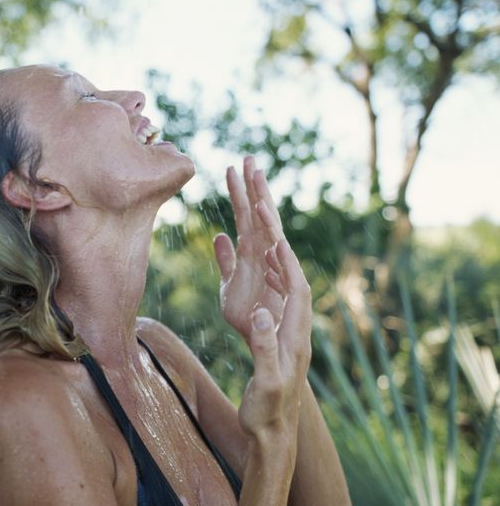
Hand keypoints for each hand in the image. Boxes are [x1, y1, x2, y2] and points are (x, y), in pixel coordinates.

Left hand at [213, 157, 289, 345]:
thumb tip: (220, 235)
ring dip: (266, 210)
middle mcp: (267, 256)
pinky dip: (278, 248)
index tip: (232, 166)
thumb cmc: (249, 318)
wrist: (264, 347)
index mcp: (253, 253)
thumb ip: (226, 262)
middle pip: (261, 216)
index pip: (245, 216)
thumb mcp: (229, 287)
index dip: (239, 192)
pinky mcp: (285, 289)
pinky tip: (272, 231)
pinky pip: (283, 265)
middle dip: (256, 188)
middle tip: (250, 158)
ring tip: (258, 186)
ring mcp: (276, 270)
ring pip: (272, 234)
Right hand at [237, 242, 311, 453]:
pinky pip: (280, 304)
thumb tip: (262, 314)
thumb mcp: (266, 381)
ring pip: (290, 292)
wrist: (273, 436)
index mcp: (295, 339)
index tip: (278, 237)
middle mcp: (298, 334)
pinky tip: (264, 277)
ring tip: (268, 241)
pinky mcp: (281, 343)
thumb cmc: (267, 413)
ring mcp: (291, 338)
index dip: (288, 263)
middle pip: (297, 284)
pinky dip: (273, 284)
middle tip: (273, 225)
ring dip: (281, 265)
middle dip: (286, 254)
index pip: (297, 291)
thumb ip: (265, 348)